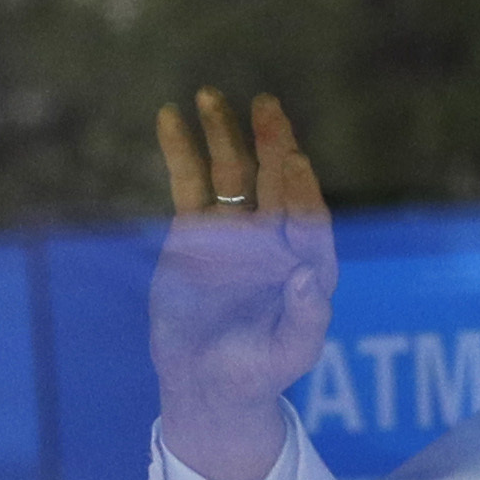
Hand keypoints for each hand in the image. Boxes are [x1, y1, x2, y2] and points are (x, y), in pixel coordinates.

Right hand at [151, 89, 336, 479]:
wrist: (208, 384)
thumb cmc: (259, 371)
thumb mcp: (290, 351)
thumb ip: (306, 315)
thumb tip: (307, 273)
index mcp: (307, 259)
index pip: (307, 214)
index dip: (300, 188)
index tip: (291, 161)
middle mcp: (274, 236)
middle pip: (274, 180)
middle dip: (271, 143)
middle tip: (266, 106)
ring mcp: (234, 230)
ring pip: (231, 172)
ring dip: (224, 134)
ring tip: (210, 96)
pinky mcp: (195, 232)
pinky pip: (189, 183)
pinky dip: (181, 151)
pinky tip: (172, 117)